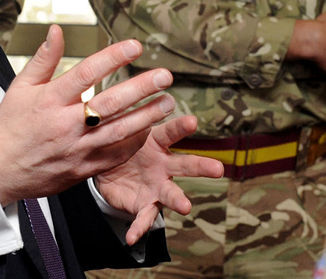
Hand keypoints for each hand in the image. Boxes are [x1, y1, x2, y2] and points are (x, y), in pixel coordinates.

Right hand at [0, 25, 177, 204]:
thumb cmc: (9, 127)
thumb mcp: (20, 87)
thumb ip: (44, 59)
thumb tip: (57, 30)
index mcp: (49, 101)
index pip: (86, 73)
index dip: (113, 57)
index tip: (135, 46)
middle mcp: (65, 125)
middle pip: (109, 104)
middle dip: (140, 89)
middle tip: (164, 76)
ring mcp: (76, 149)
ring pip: (119, 132)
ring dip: (146, 117)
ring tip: (168, 102)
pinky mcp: (83, 169)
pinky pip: (114, 157)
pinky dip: (133, 143)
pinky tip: (149, 130)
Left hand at [95, 115, 223, 244]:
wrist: (107, 169)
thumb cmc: (121, 143)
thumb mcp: (121, 127)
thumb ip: (125, 116)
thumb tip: (123, 88)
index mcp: (157, 141)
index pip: (171, 131)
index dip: (181, 127)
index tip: (192, 121)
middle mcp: (164, 164)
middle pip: (186, 164)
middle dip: (202, 166)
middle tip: (218, 169)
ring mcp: (157, 186)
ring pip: (172, 193)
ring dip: (179, 200)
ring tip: (187, 206)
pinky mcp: (146, 204)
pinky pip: (143, 217)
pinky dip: (139, 227)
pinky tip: (132, 237)